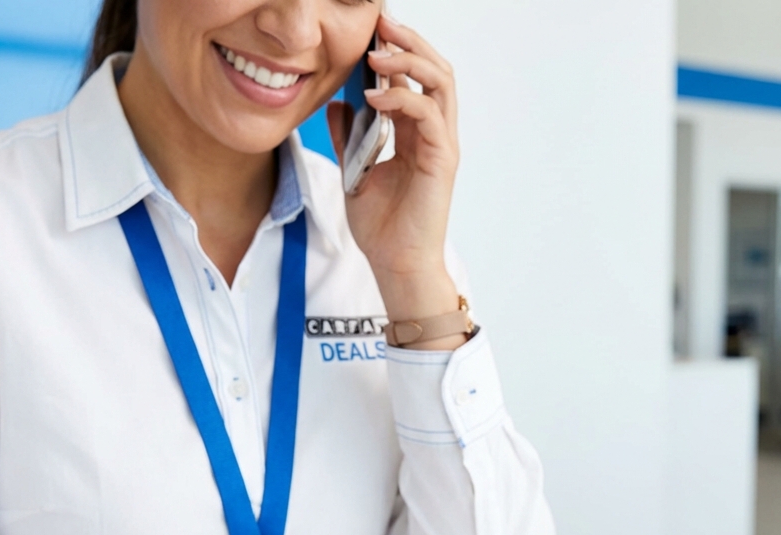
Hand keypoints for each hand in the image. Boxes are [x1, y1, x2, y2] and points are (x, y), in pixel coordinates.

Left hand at [327, 14, 464, 343]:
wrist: (396, 264)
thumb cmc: (382, 228)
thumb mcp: (354, 172)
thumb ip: (349, 137)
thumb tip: (338, 103)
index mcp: (415, 134)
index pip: (412, 77)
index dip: (393, 50)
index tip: (369, 31)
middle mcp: (433, 134)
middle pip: (434, 68)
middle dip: (408, 40)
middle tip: (381, 22)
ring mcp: (441, 145)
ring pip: (440, 81)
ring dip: (410, 59)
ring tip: (378, 52)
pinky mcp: (442, 159)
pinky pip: (427, 113)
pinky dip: (402, 97)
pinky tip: (374, 96)